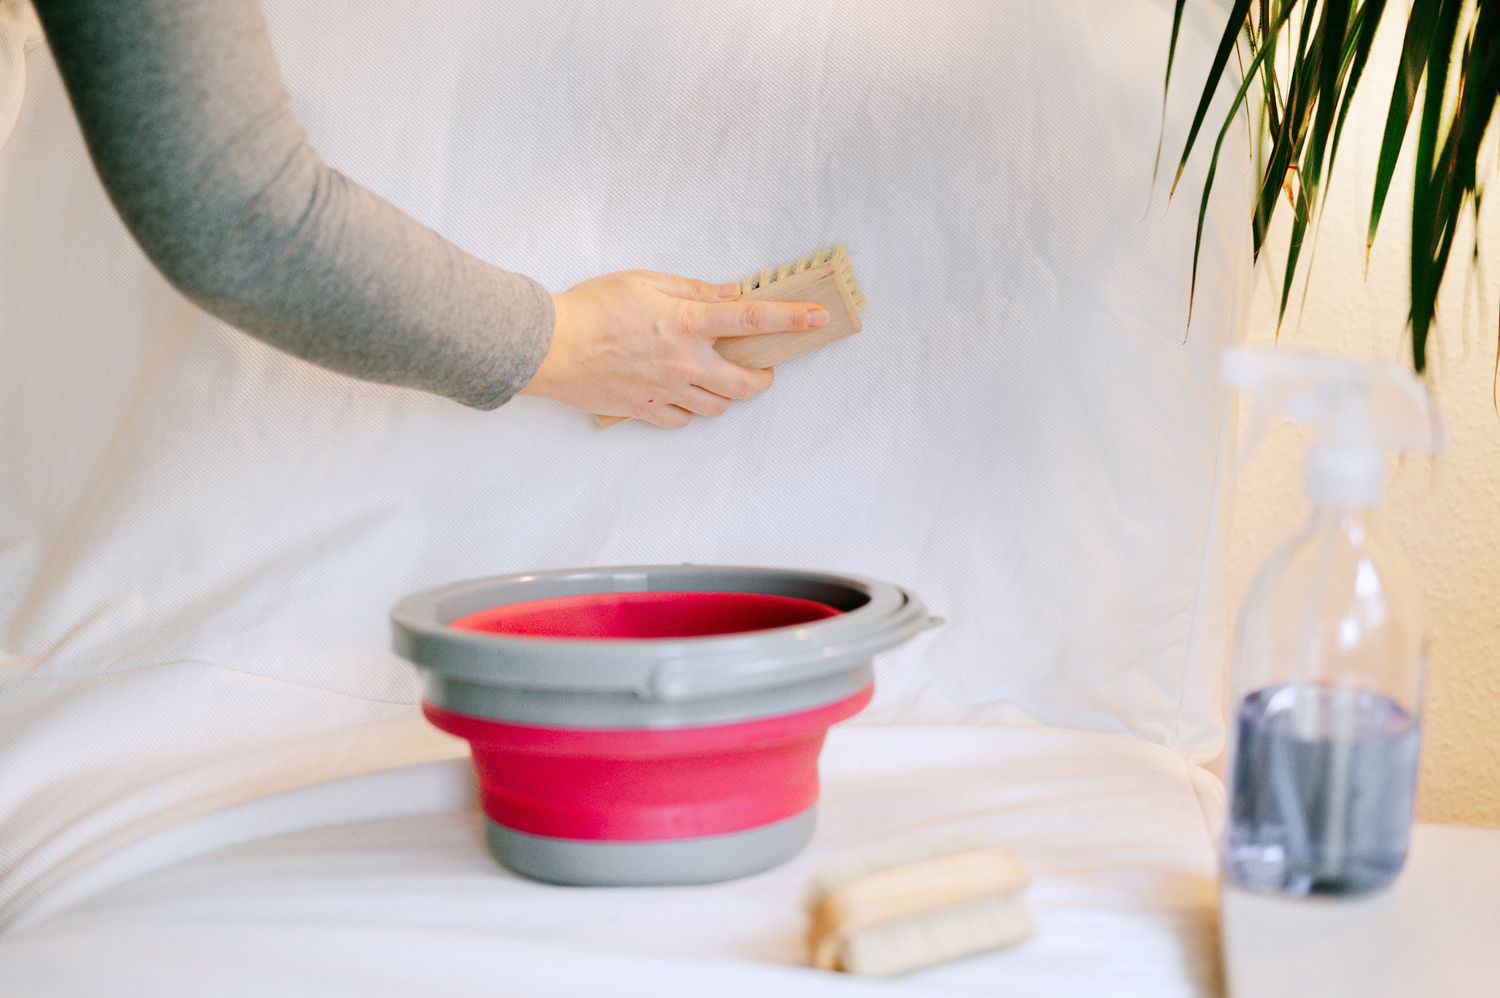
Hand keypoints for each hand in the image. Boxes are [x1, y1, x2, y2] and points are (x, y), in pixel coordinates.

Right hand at [520, 269, 828, 427]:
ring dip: (726, 394)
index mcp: (687, 322)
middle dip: (762, 377)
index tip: (818, 318)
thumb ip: (693, 289)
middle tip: (759, 366)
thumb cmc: (593, 306)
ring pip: (717, 407)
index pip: (752, 319)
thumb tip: (729, 293)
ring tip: (715, 377)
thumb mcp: (646, 281)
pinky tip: (682, 394)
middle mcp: (684, 362)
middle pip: (745, 384)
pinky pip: (683, 420)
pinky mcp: (645, 410)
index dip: (791, 319)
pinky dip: (691, 410)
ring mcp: (666, 391)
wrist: (550, 346)